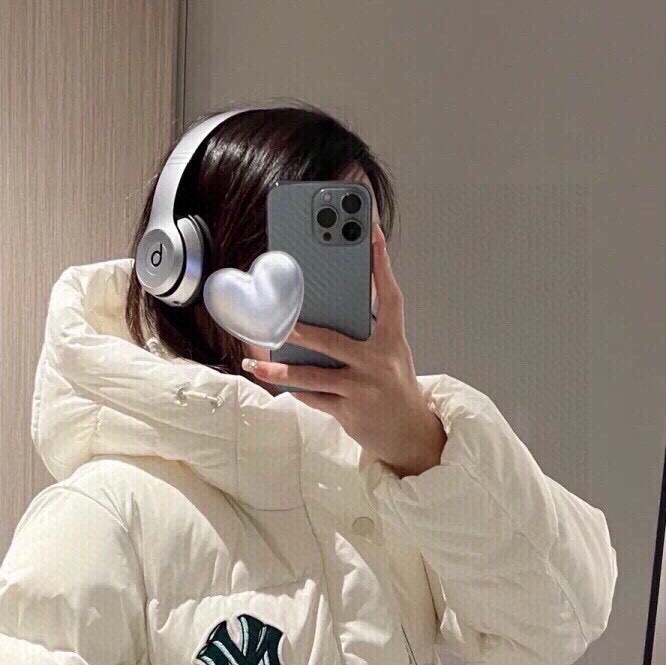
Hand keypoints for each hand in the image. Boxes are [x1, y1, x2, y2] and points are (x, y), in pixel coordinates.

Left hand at [243, 225, 446, 477]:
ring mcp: (362, 387)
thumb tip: (329, 304)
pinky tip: (271, 379)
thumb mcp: (389, 352)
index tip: (371, 231)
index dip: (380, 264)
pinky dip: (293, 389)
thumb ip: (366, 330)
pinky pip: (313, 397)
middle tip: (277, 320)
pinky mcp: (348, 410)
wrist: (409, 433)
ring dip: (282, 371)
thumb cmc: (392, 384)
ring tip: (257, 361)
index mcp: (391, 340)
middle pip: (334, 341)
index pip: (388, 296)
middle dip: (302, 331)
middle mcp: (378, 361)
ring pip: (314, 375)